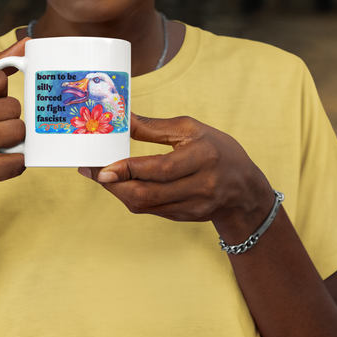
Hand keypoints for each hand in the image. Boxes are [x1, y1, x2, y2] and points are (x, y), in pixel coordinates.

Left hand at [79, 114, 273, 238]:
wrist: (244, 189)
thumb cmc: (216, 150)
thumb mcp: (191, 130)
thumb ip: (153, 127)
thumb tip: (121, 118)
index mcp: (203, 158)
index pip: (160, 169)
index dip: (128, 169)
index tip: (103, 167)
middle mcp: (201, 186)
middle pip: (148, 193)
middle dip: (114, 184)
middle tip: (92, 171)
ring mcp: (194, 206)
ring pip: (146, 205)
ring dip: (119, 191)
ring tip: (101, 176)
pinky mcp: (186, 218)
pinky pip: (151, 210)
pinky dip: (132, 198)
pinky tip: (121, 185)